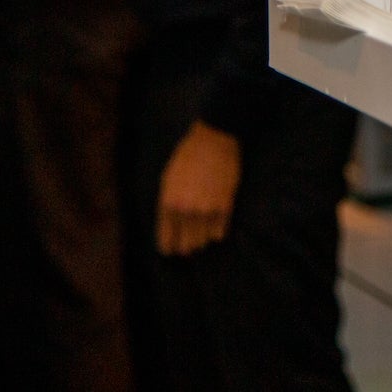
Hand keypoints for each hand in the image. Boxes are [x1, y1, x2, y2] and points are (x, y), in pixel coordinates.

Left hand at [156, 121, 240, 255]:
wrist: (214, 141)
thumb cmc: (187, 157)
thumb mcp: (168, 180)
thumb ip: (167, 205)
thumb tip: (171, 229)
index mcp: (168, 204)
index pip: (166, 241)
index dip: (169, 248)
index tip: (172, 250)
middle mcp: (186, 212)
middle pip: (186, 247)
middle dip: (186, 245)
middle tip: (189, 240)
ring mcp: (206, 211)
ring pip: (203, 242)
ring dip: (202, 238)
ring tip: (202, 228)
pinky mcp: (225, 207)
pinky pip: (219, 233)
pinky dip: (216, 231)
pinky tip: (214, 221)